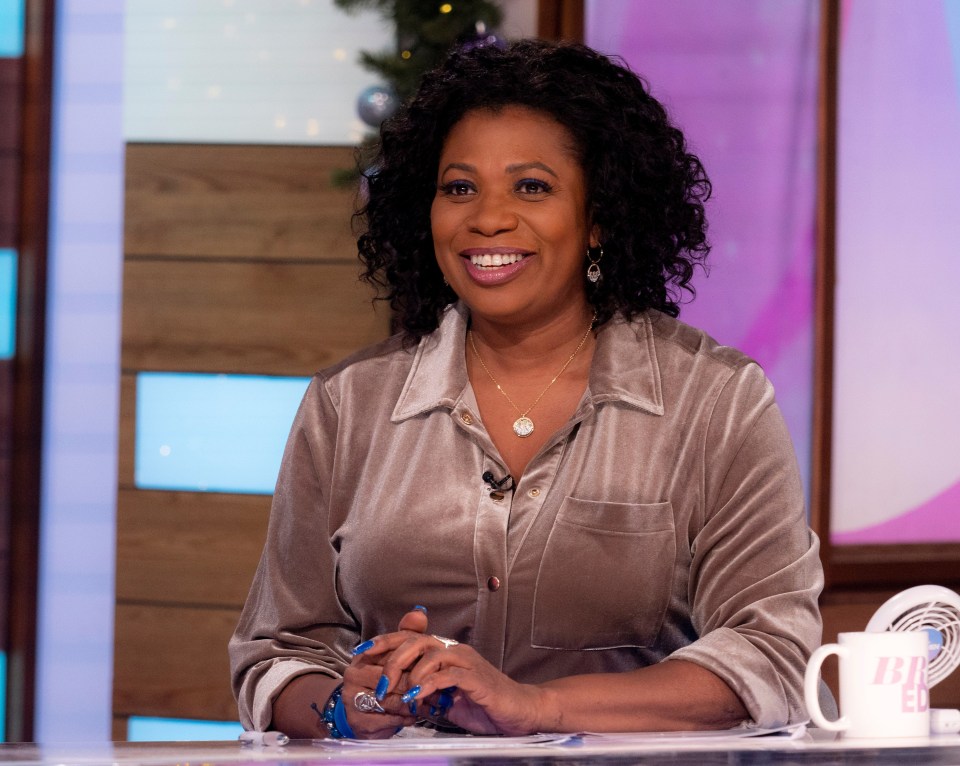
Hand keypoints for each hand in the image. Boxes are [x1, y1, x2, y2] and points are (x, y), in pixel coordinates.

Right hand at [342, 606, 428, 737]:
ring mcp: (352, 698)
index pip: (394, 654)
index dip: (416, 664)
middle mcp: (353, 673)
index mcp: (363, 655)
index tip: (433, 670)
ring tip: (426, 705)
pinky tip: (412, 717)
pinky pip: (388, 719)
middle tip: (436, 691)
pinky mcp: (357, 720)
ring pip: (392, 700)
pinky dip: (404, 719)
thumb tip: (420, 611)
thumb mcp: (397, 655)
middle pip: (394, 678)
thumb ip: (408, 633)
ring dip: (413, 704)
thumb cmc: (385, 680)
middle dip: (417, 686)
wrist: (362, 713)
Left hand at [366, 633, 546, 735]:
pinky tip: (416, 699)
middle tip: (381, 683)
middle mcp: (455, 651)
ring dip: (410, 675)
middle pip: (417, 641)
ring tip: (399, 695)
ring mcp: (467, 662)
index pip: (411, 637)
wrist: (518, 712)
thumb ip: (426, 692)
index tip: (362, 651)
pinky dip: (429, 686)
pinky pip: (448, 675)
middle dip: (393, 659)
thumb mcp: (447, 698)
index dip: (385, 641)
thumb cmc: (484, 705)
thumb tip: (399, 696)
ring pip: (431, 654)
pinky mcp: (476, 679)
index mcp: (447, 651)